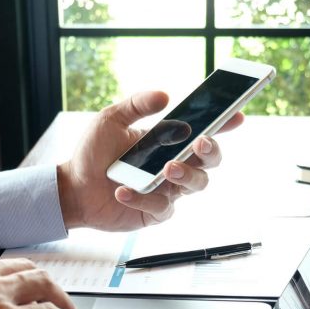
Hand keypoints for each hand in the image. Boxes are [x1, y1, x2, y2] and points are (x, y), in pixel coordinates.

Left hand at [57, 90, 244, 230]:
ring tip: (167, 168)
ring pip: (197, 185)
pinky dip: (143, 198)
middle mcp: (175, 165)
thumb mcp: (111, 120)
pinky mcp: (155, 213)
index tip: (236, 115)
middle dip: (211, 151)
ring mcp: (168, 191)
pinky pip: (162, 207)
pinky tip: (123, 191)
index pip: (204, 131)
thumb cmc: (94, 152)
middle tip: (200, 143)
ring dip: (186, 175)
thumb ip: (137, 105)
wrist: (73, 188)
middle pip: (210, 161)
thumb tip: (164, 95)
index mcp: (170, 141)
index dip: (224, 124)